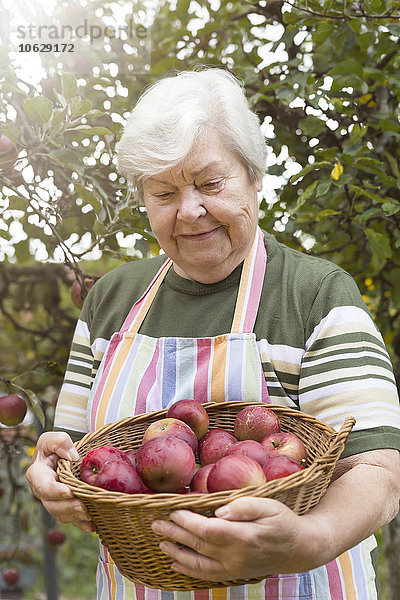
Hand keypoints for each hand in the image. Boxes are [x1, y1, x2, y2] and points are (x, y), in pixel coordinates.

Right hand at [26, 431, 95, 532]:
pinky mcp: (63, 506)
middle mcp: (43, 491)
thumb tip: (72, 456)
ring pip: (61, 514)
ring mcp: (53, 500)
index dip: (55, 491)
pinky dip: (81, 523)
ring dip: (75, 517)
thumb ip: (60, 442)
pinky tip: (93, 526)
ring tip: (90, 516)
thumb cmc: (54, 446)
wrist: (61, 454)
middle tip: (83, 507)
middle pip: (52, 505)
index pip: (44, 486)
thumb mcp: (53, 438)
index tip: (69, 491)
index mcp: (37, 474)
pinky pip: (70, 518)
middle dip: (68, 508)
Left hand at [151, 497, 323, 581]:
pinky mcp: (234, 573)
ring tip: (161, 542)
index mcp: (244, 536)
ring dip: (177, 552)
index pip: (207, 530)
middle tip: (155, 524)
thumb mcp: (270, 505)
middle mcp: (236, 556)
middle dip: (175, 534)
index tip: (173, 510)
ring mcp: (234, 568)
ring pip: (199, 562)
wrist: (299, 549)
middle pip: (198, 545)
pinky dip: (189, 569)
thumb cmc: (283, 521)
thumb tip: (219, 511)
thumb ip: (245, 506)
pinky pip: (206, 574)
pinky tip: (176, 561)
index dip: (188, 521)